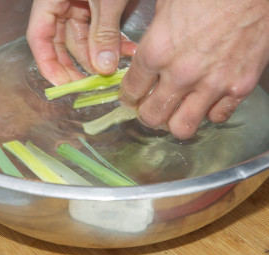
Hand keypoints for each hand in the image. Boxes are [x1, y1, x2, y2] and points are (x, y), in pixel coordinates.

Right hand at [26, 0, 136, 85]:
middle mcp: (62, 4)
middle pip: (63, 44)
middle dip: (81, 65)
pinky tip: (128, 51)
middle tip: (95, 85)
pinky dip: (113, 41)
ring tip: (121, 67)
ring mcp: (79, 5)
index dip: (49, 64)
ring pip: (85, 40)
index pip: (40, 38)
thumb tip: (103, 69)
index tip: (64, 85)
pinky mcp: (97, 5)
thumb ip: (103, 32)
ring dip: (103, 55)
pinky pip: (101, 30)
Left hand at [119, 0, 268, 138]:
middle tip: (149, 107)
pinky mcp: (239, 87)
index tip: (131, 97)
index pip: (131, 92)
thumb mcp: (165, 7)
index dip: (128, 97)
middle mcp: (181, 73)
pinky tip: (205, 100)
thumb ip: (153, 40)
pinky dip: (208, 113)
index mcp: (157, 51)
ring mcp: (212, 83)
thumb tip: (144, 59)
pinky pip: (216, 117)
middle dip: (146, 114)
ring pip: (182, 127)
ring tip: (175, 111)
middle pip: (152, 116)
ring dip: (174, 122)